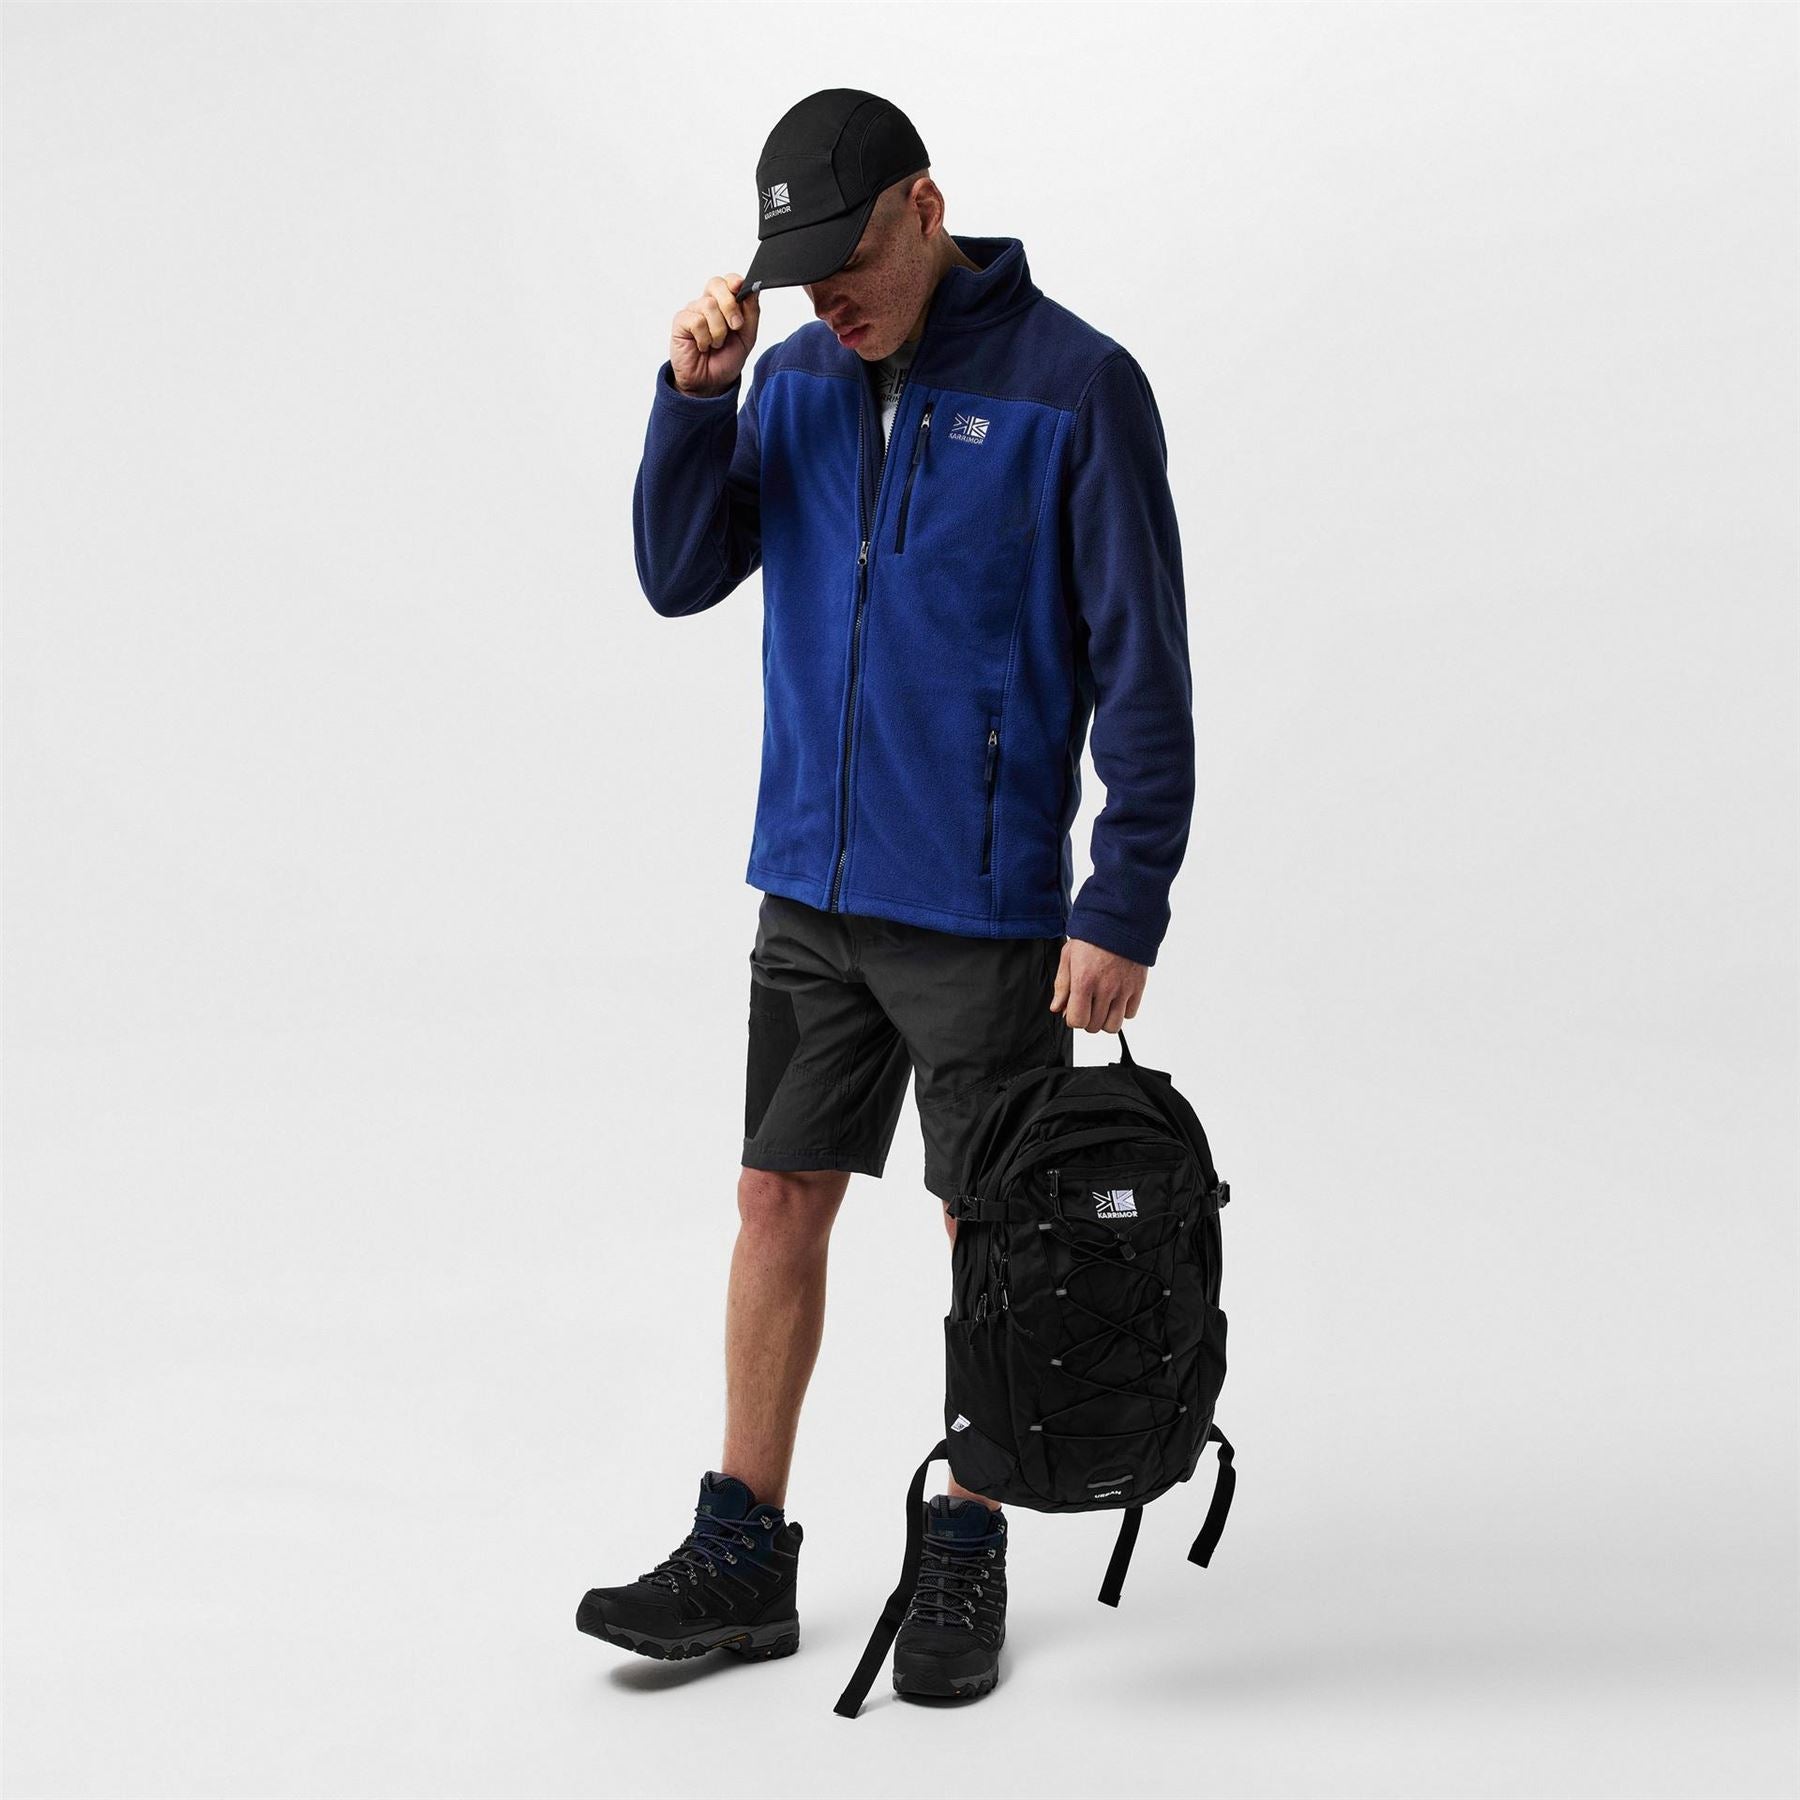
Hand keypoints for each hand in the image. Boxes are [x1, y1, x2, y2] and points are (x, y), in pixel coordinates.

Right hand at [670, 273, 759, 397]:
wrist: (710, 383)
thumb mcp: (747, 337)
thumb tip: (753, 289)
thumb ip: (752, 313)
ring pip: (709, 305)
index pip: (728, 280)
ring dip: (718, 331)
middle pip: (716, 284)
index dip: (735, 282)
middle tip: (735, 326)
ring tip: (716, 344)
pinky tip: (703, 346)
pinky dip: (704, 338)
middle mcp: (708, 303)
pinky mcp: (681, 321)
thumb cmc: (726, 359)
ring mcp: (693, 311)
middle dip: (730, 305)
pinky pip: (696, 321)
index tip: (742, 289)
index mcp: (725, 303)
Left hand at [1050, 938, 1146, 1032]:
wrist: (1120, 921)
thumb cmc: (1092, 937)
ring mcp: (1123, 989)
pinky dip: (1123, 1011)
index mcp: (1084, 981)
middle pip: (1095, 1026)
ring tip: (1102, 1006)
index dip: (1073, 1018)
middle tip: (1087, 1006)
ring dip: (1106, 1020)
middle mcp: (1105, 988)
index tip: (1074, 1009)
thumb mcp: (1069, 956)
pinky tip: (1116, 999)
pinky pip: (1131, 1014)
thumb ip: (1062, 985)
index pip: (1077, 1021)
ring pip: (1114, 1025)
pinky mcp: (1138, 987)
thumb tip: (1057, 1008)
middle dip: (1088, 1020)